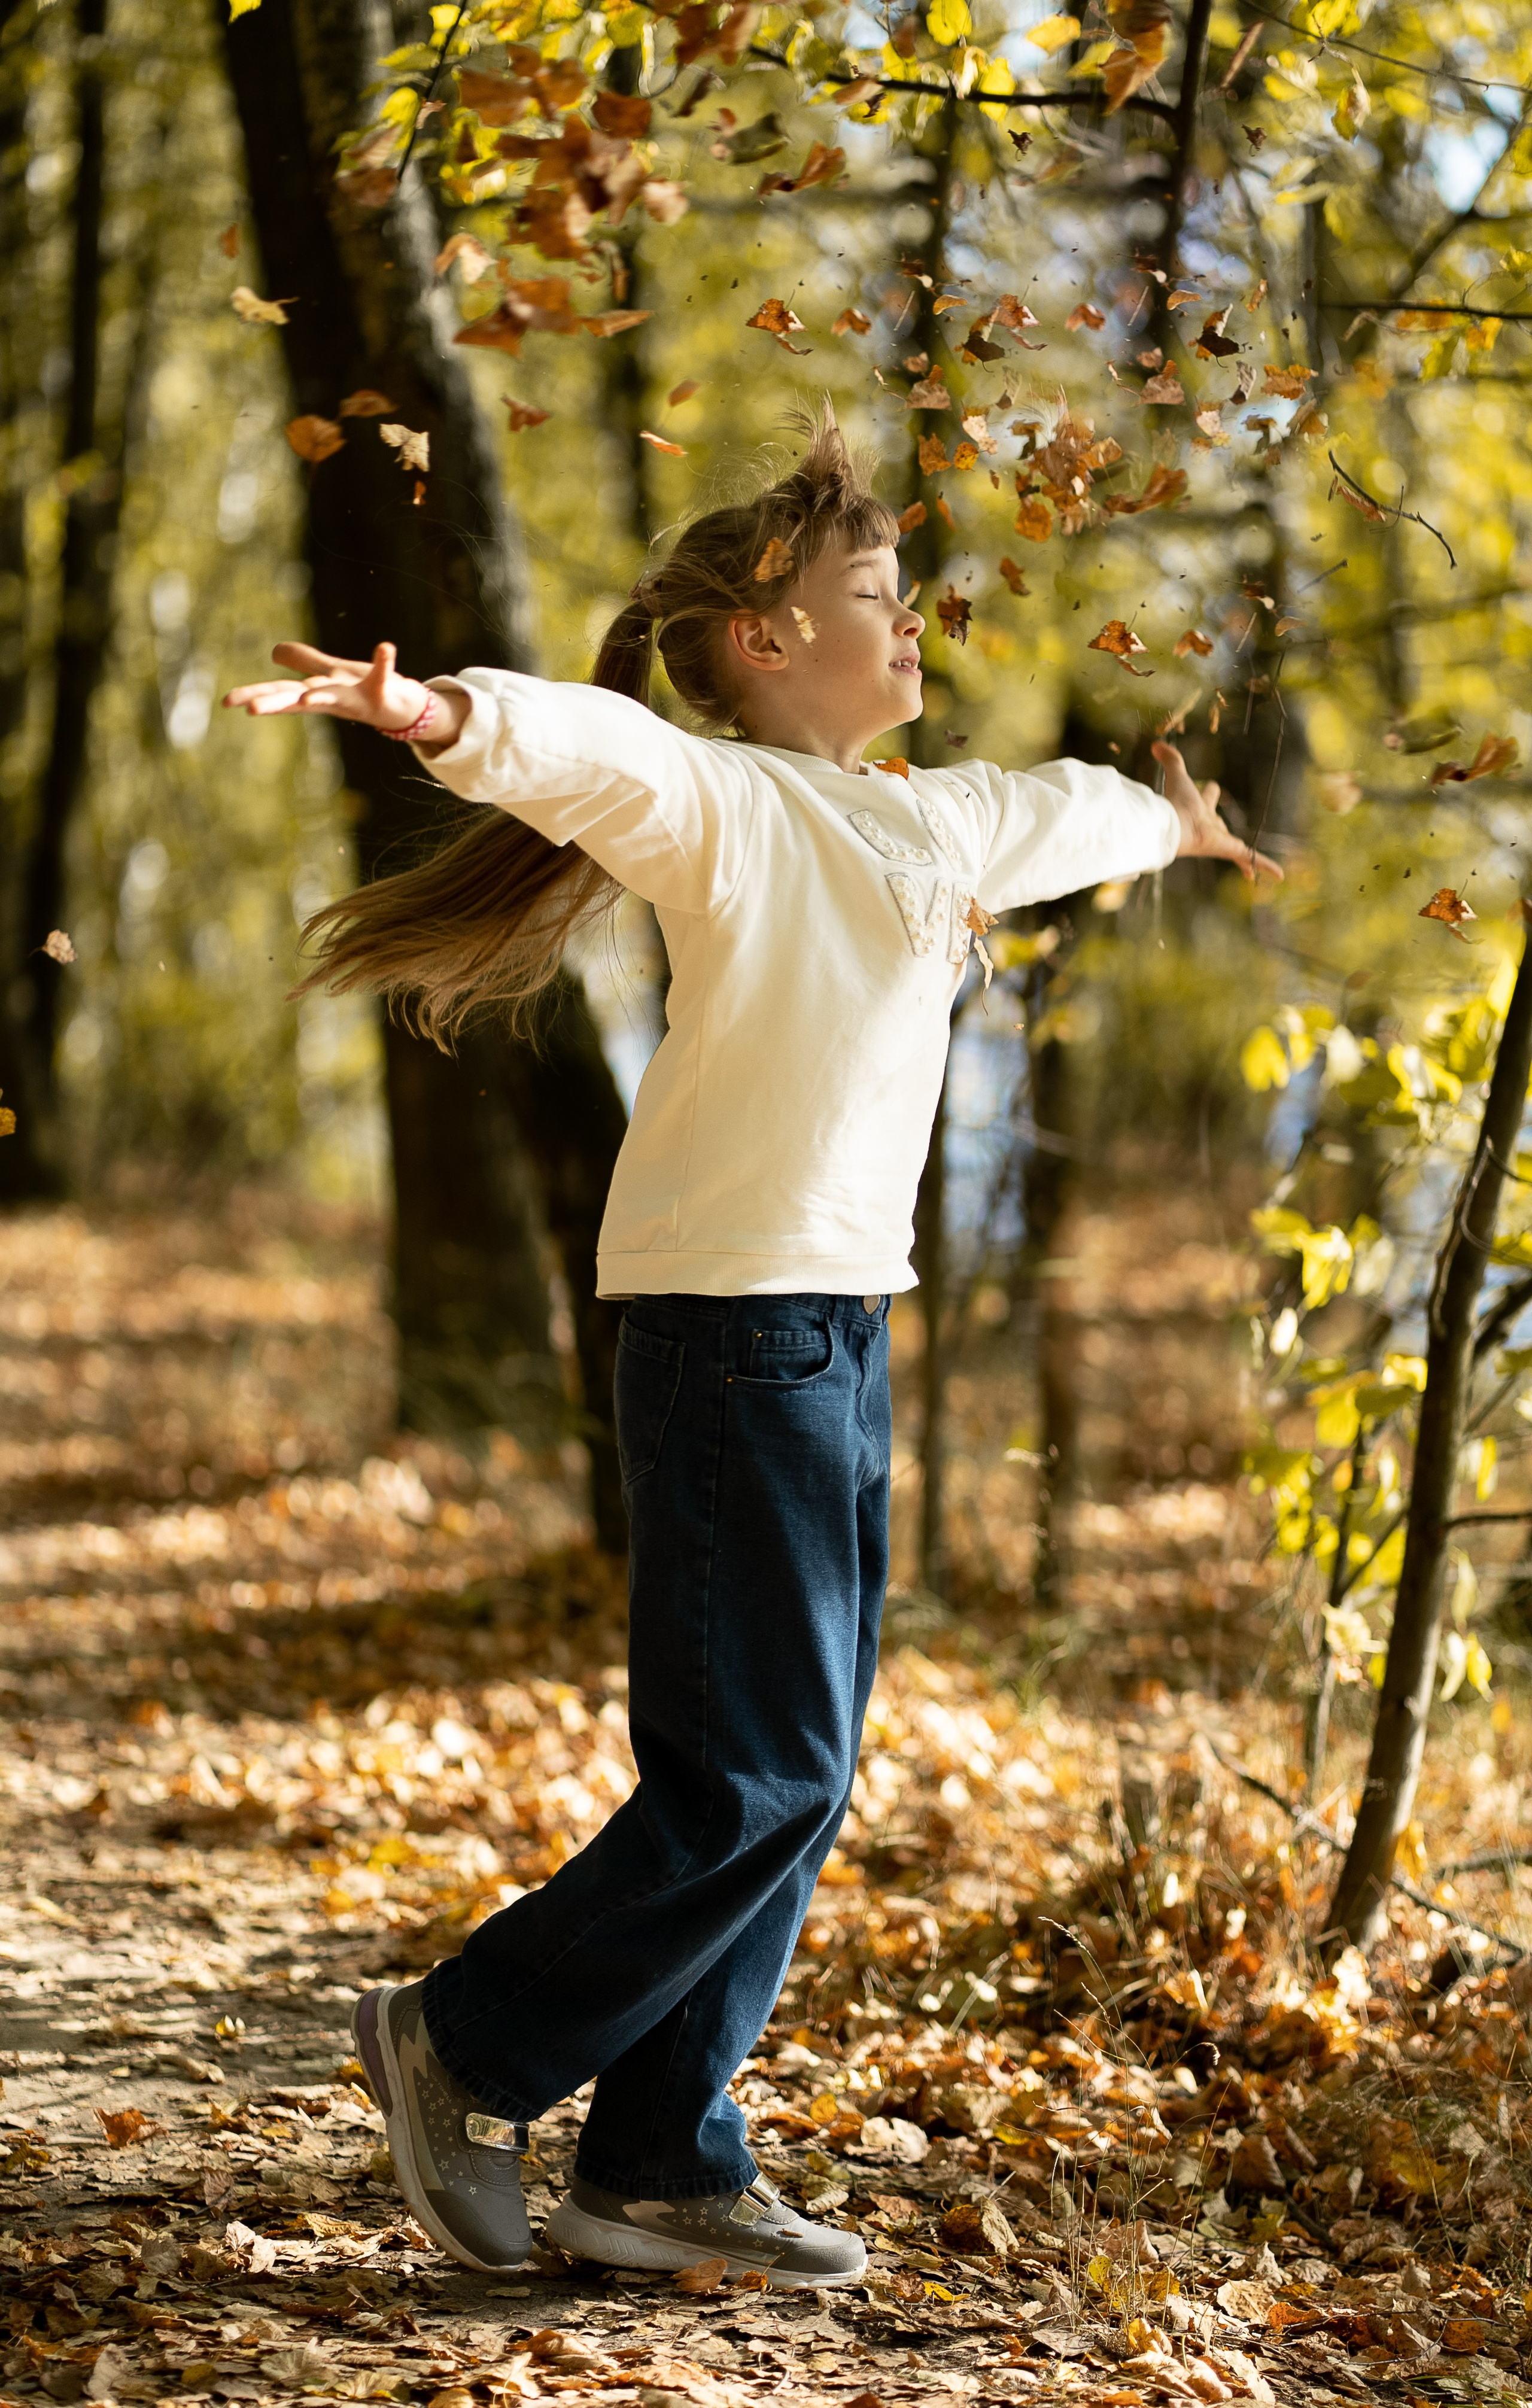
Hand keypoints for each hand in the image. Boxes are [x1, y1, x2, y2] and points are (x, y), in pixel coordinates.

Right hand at [222, 640, 462, 741]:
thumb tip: (273, 652)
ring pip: (335, 698)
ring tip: (308, 699)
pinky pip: (382, 676)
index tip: (226, 701)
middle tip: (251, 709)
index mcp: (315, 693)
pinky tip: (386, 646)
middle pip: (298, 700)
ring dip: (322, 697)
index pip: (279, 693)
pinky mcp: (381, 695)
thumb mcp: (328, 673)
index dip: (253, 695)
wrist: (402, 708)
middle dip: (275, 703)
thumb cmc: (363, 691)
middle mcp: (331, 699)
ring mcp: (356, 699)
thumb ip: (303, 662)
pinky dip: (384, 662)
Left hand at [1151, 739, 1282, 882]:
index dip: (1209, 791)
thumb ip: (1170, 760)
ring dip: (1242, 855)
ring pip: (1235, 846)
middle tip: (1224, 829)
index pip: (1207, 797)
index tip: (1212, 789)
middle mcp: (1209, 825)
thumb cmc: (1175, 803)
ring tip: (1250, 865)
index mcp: (1198, 808)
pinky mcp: (1229, 849)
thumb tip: (1155, 744)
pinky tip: (1279, 875)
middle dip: (1221, 825)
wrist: (1175, 826)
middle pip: (1219, 823)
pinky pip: (1251, 857)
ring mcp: (1219, 839)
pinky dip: (1265, 865)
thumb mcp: (1177, 776)